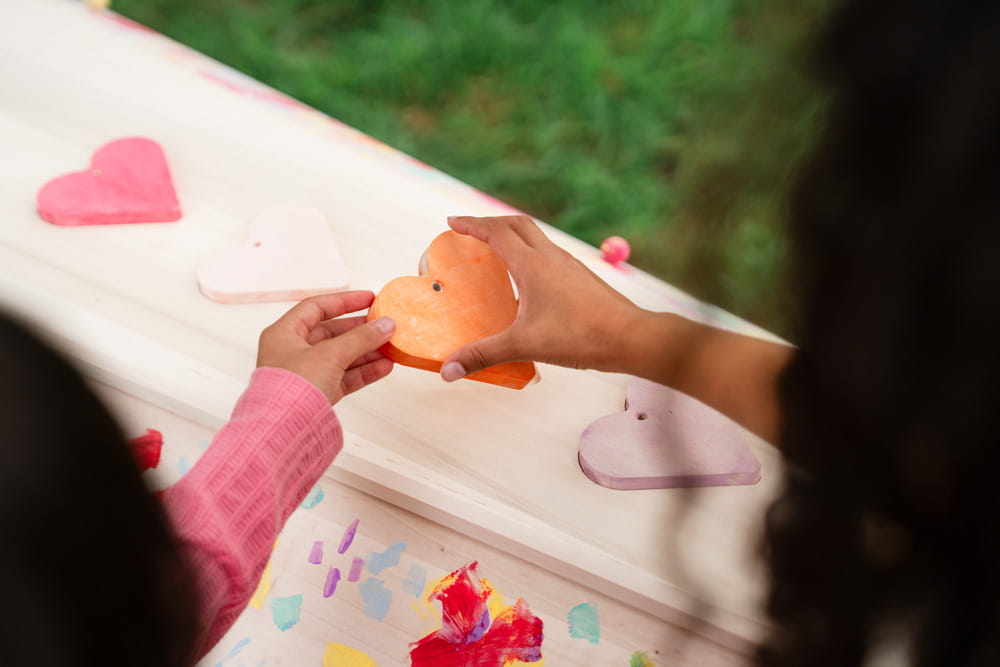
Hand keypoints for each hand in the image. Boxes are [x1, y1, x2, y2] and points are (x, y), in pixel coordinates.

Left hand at [257, 291, 394, 403]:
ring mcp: (306, 375)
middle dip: (360, 330)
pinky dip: (364, 372)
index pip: (316, 308)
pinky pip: (345, 377)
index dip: (344, 301)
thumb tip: (385, 324)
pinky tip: (384, 366)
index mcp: (284, 334)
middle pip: (332, 333)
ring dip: (367, 351)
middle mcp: (293, 353)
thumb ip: (361, 338)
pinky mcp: (319, 395)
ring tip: (391, 346)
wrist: (283, 431)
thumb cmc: (291, 388)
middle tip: (384, 324)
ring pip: (342, 356)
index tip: (369, 299)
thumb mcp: (330, 354)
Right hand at [440, 215, 646, 380]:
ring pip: (536, 238)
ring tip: (495, 254)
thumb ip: (483, 355)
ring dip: (513, 237)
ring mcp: (569, 266)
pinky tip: (527, 283)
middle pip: (517, 224)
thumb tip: (448, 369)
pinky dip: (530, 256)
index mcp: (534, 265)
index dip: (471, 224)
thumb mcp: (524, 345)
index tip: (452, 222)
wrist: (631, 337)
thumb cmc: (582, 336)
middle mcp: (552, 258)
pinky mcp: (580, 278)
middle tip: (470, 232)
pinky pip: (549, 256)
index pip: (497, 232)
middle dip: (490, 223)